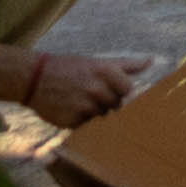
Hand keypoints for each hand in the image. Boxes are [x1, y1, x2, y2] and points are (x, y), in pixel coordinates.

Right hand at [0, 47, 138, 127]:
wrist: (34, 78)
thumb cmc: (69, 67)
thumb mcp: (98, 62)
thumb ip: (126, 65)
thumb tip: (151, 61)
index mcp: (105, 72)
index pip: (129, 90)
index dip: (121, 91)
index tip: (112, 89)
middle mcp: (97, 89)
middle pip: (116, 105)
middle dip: (107, 101)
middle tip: (92, 93)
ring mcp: (84, 107)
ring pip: (100, 116)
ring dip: (94, 111)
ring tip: (79, 100)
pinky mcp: (72, 122)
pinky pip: (85, 125)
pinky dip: (80, 120)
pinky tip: (70, 109)